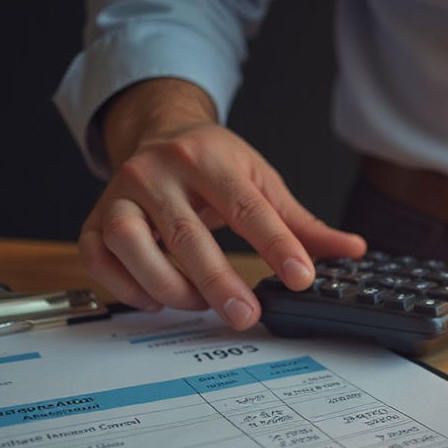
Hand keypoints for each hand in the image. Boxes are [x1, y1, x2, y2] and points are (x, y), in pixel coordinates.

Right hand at [79, 78, 366, 328]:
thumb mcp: (262, 180)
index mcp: (207, 158)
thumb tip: (351, 249)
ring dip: (167, 284)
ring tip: (199, 303)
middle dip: (219, 281)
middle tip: (247, 316)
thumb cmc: (213, 162)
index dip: (276, 245)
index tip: (301, 278)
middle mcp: (158, 171)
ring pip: (131, 243)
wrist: (157, 131)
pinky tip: (157, 299)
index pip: (245, 206)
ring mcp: (120, 194)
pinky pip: (99, 258)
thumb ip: (304, 223)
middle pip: (186, 232)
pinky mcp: (95, 218)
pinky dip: (126, 287)